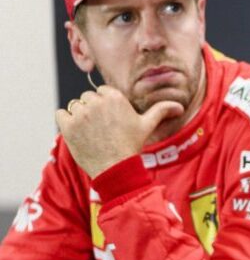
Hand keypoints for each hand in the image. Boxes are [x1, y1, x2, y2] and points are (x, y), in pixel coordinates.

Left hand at [55, 85, 183, 177]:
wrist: (115, 167)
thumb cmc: (131, 145)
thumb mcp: (147, 125)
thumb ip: (161, 110)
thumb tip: (179, 107)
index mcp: (115, 97)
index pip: (101, 92)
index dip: (105, 105)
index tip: (110, 120)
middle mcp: (97, 102)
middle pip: (87, 98)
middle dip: (92, 110)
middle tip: (101, 128)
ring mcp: (81, 113)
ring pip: (74, 106)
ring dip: (79, 116)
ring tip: (91, 132)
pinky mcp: (67, 125)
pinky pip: (61, 114)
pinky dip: (66, 122)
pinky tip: (78, 132)